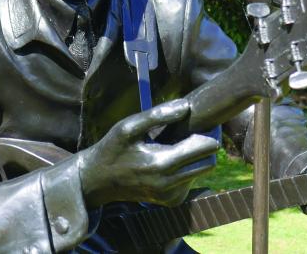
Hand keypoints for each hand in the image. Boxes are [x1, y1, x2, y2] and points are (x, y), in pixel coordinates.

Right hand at [76, 99, 218, 206]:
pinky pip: (190, 181)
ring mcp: (170, 195)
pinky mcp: (170, 201)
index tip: (201, 122)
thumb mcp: (128, 127)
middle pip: (209, 161)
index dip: (207, 131)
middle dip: (204, 145)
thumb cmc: (112, 149)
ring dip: (194, 158)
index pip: (205, 147)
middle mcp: (169, 184)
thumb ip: (157, 115)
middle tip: (191, 131)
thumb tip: (186, 105)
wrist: (97, 181)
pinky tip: (168, 161)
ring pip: (201, 172)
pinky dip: (185, 170)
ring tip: (174, 145)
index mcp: (161, 163)